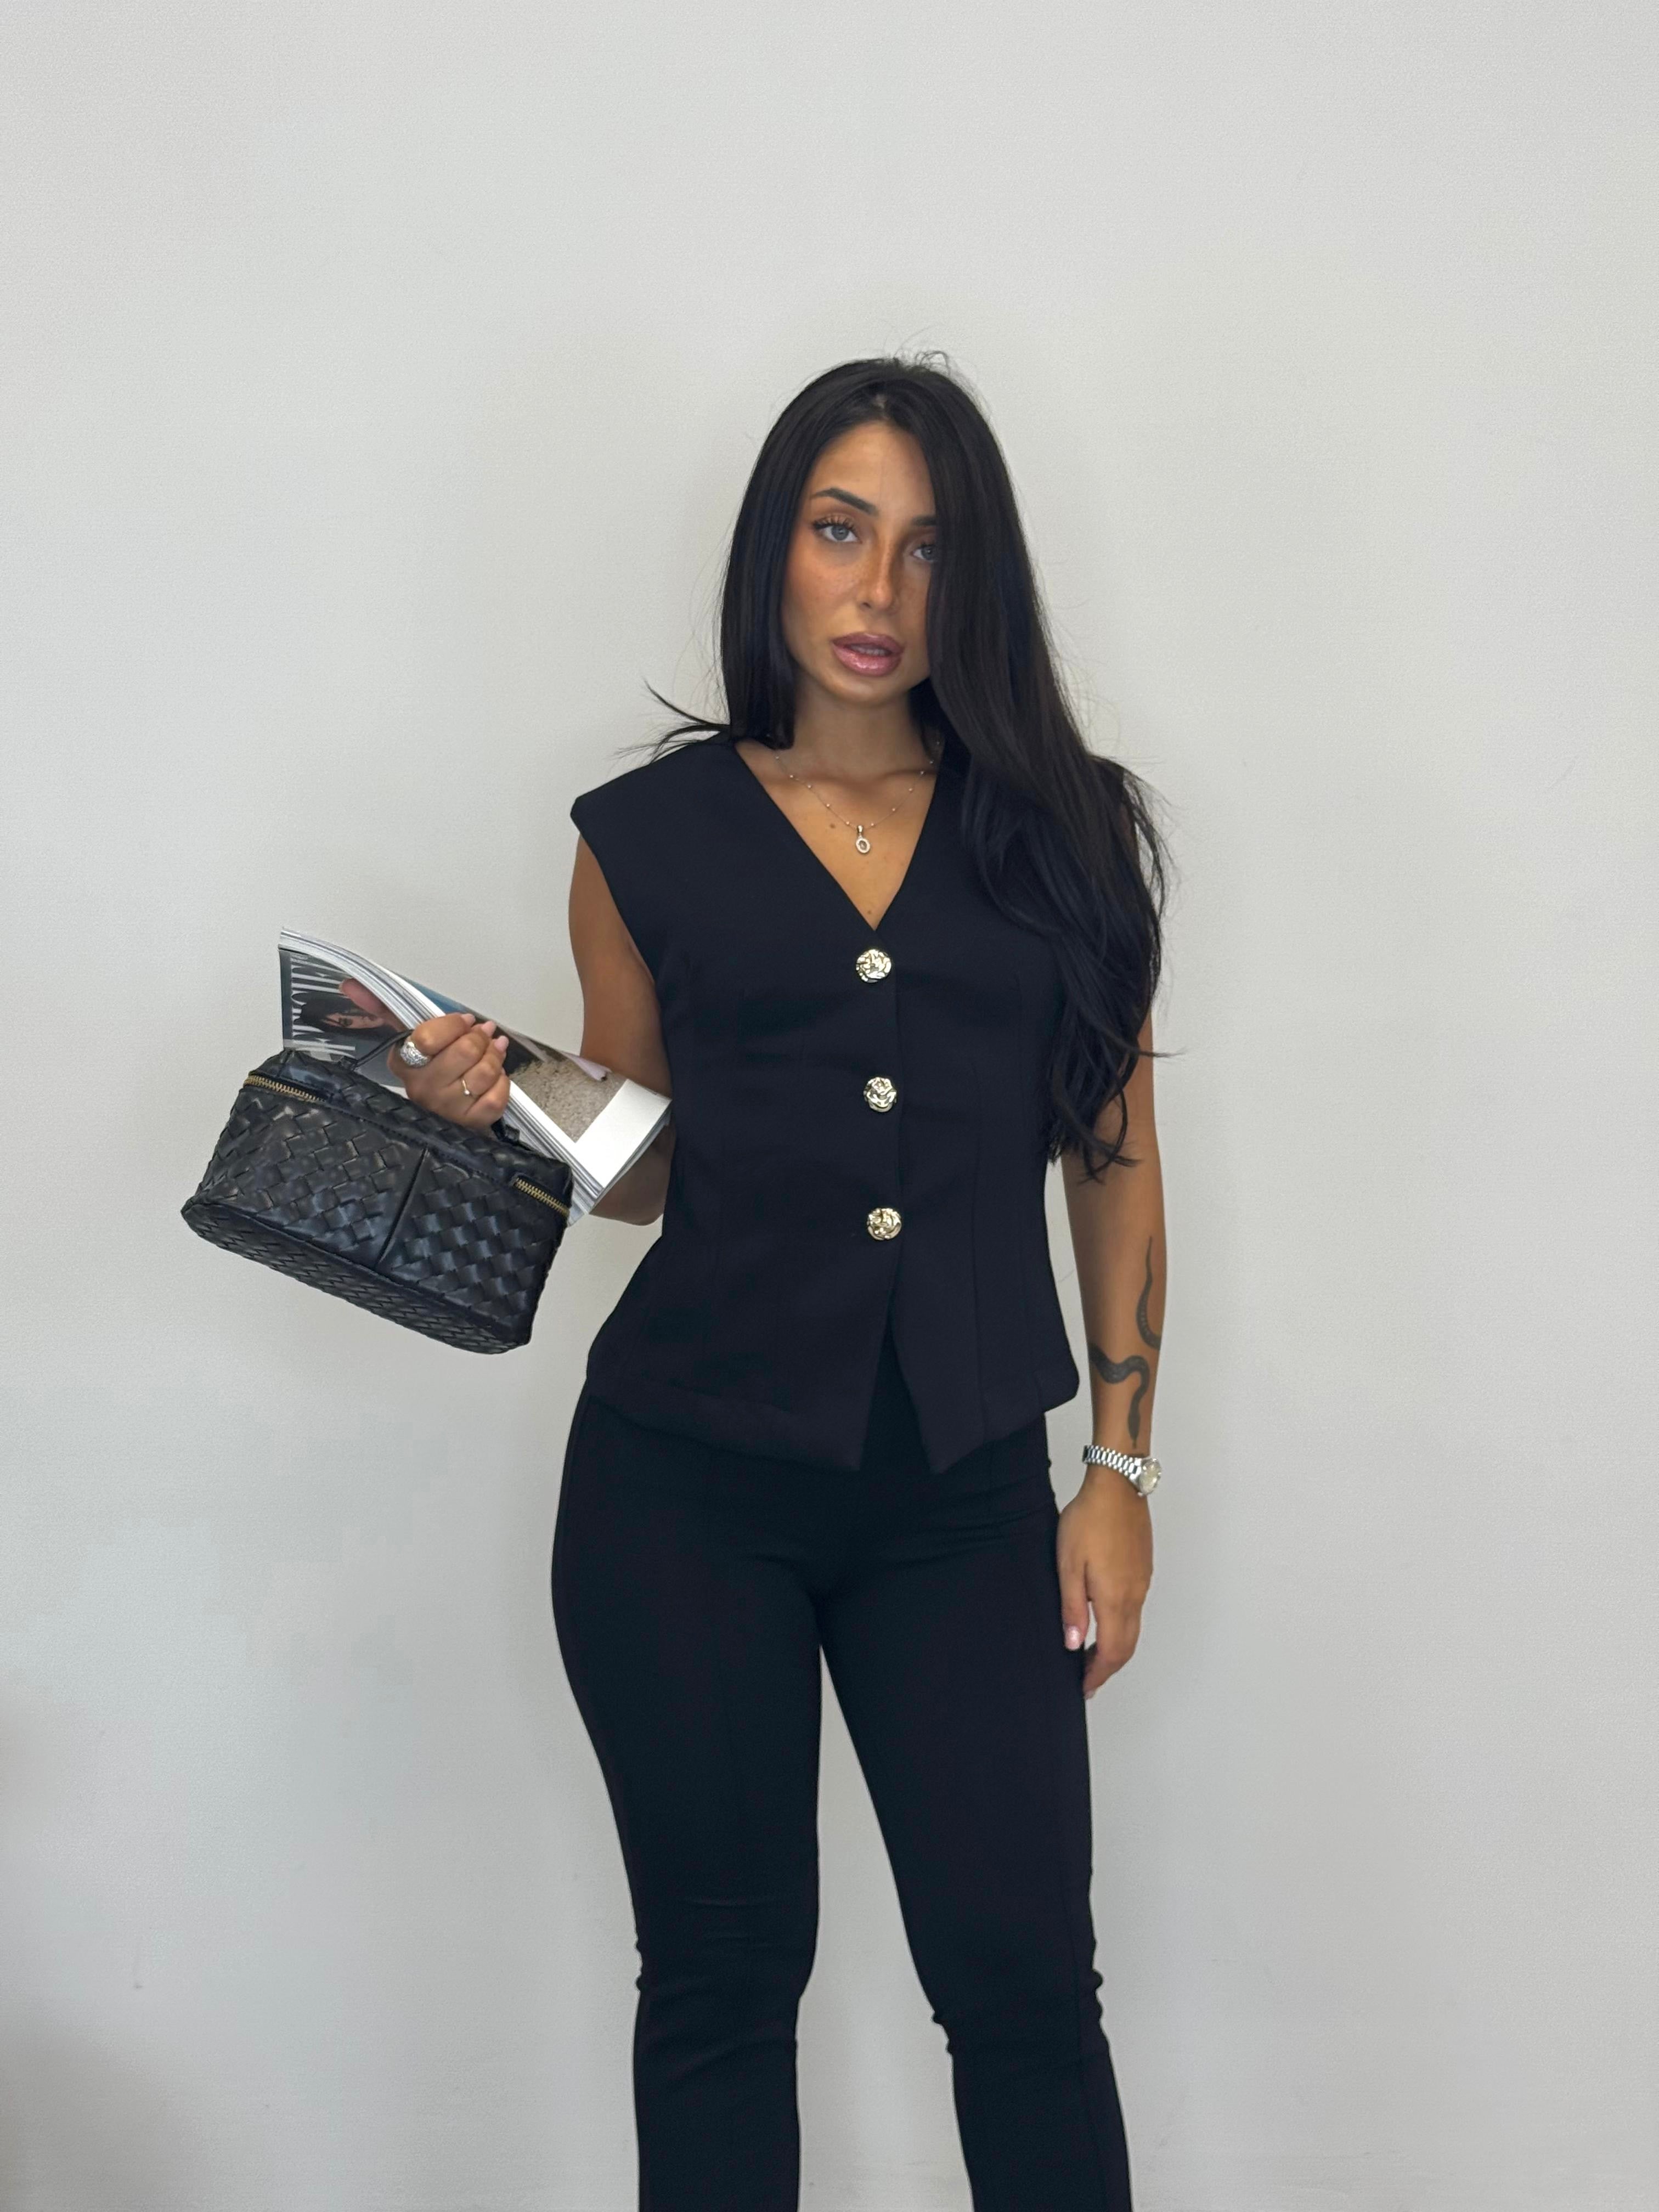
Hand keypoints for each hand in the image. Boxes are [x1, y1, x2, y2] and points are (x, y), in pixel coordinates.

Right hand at [389, 1011, 511, 1131]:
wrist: (438, 1115)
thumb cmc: (429, 1066)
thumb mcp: (409, 1037)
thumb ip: (384, 1007)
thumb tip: (350, 985)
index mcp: (404, 1062)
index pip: (429, 1037)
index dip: (454, 1024)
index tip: (465, 1021)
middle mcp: (422, 1087)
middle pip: (465, 1051)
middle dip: (481, 1038)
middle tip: (484, 1035)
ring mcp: (446, 1108)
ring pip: (484, 1072)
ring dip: (495, 1057)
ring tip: (494, 1051)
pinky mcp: (471, 1122)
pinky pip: (496, 1097)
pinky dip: (502, 1083)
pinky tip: (495, 1078)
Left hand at [1057, 1467, 1153, 1696]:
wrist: (1117, 1486)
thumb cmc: (1089, 1520)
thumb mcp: (1069, 1564)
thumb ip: (1072, 1607)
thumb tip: (1074, 1644)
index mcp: (1115, 1599)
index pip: (1112, 1652)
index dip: (1098, 1674)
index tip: (1084, 1687)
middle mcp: (1134, 1595)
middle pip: (1127, 1647)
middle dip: (1107, 1667)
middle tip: (1087, 1679)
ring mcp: (1142, 1582)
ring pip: (1133, 1629)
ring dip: (1115, 1648)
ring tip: (1092, 1655)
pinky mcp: (1143, 1569)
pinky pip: (1136, 1610)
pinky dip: (1122, 1628)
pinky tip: (1105, 1622)